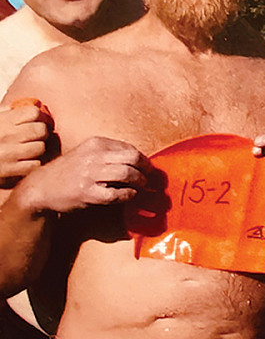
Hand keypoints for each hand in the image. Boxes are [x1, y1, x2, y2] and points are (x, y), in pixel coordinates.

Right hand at [0, 103, 51, 185]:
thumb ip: (5, 112)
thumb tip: (27, 105)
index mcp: (1, 121)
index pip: (33, 112)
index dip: (36, 117)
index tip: (33, 122)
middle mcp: (6, 135)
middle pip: (41, 130)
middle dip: (39, 133)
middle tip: (33, 137)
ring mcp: (9, 153)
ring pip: (40, 147)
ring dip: (36, 150)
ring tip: (27, 151)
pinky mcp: (10, 170)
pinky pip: (35, 165)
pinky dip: (32, 165)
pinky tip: (23, 163)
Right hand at [17, 137, 151, 213]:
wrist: (41, 187)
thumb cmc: (69, 170)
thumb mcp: (87, 153)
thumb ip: (109, 153)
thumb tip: (138, 159)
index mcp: (95, 143)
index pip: (129, 148)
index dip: (142, 158)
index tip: (146, 165)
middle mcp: (93, 156)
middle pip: (132, 158)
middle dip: (145, 168)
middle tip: (149, 176)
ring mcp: (90, 175)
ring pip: (127, 174)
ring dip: (139, 181)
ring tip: (141, 185)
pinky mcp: (88, 193)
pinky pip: (117, 194)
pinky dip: (128, 195)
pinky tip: (129, 195)